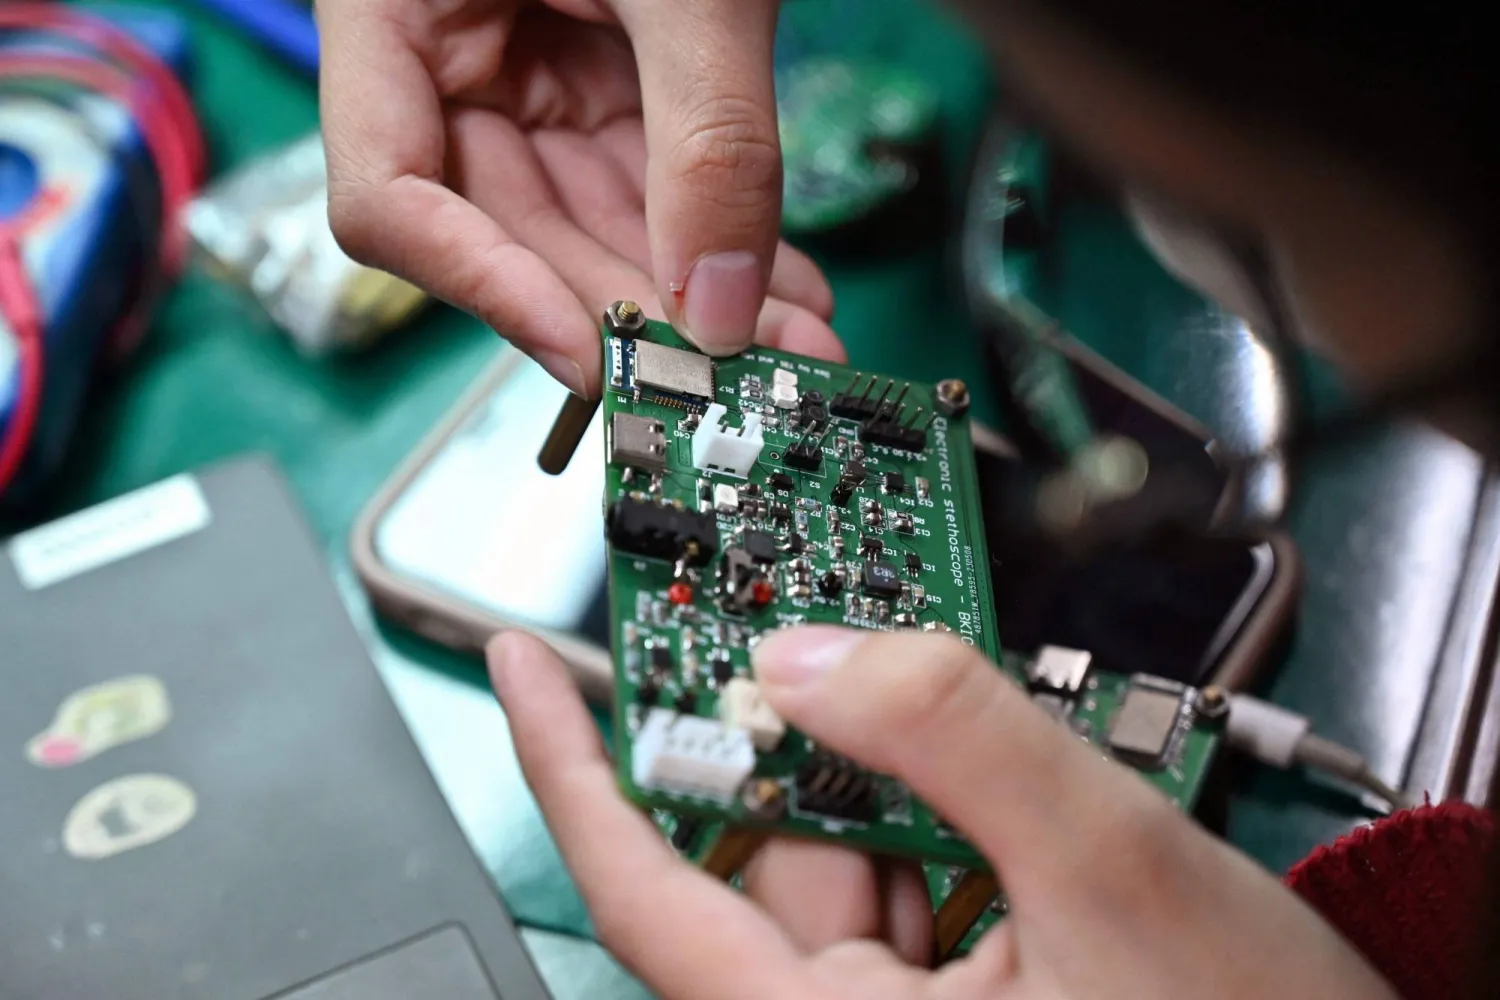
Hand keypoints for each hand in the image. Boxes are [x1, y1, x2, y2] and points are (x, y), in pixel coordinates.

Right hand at [318, 0, 844, 394]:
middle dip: (634, 310)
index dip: (481, 286)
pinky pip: (641, 185)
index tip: (589, 350)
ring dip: (692, 292)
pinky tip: (777, 285)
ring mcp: (523, 76)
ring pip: (589, 224)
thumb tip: (723, 304)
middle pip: (513, 233)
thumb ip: (708, 137)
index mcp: (397, 7)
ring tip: (789, 339)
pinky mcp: (592, 82)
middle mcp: (448, 60)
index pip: (388, 192)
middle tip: (737, 371)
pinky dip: (710, 237)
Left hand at [487, 626, 1399, 999]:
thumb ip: (956, 735)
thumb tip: (818, 642)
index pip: (642, 891)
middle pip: (758, 849)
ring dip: (859, 746)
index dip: (569, 762)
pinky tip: (943, 729)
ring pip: (837, 850)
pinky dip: (918, 796)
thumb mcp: (1114, 872)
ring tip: (872, 638)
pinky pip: (903, 874)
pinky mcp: (960, 989)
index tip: (526, 661)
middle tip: (764, 586)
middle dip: (771, 715)